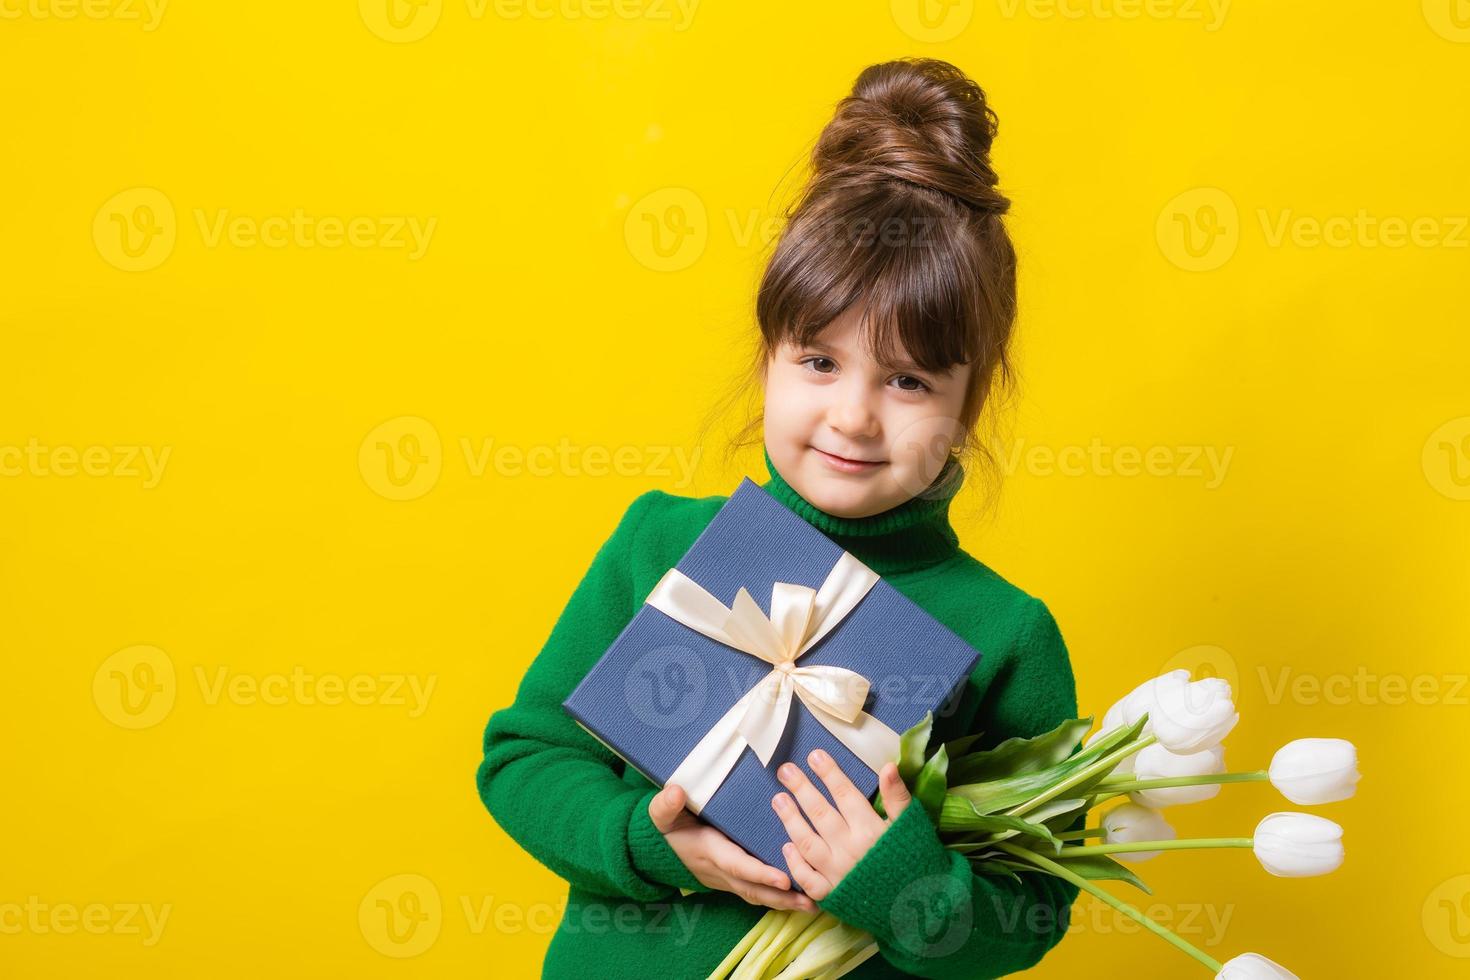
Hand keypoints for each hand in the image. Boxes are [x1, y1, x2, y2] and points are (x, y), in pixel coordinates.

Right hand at [648, 784, 817, 912]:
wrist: (661, 848)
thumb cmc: (667, 826)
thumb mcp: (661, 814)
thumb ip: (666, 804)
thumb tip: (675, 792)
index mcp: (710, 851)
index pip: (737, 864)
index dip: (760, 873)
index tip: (784, 879)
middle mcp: (722, 870)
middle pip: (754, 888)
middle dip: (782, 896)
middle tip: (811, 900)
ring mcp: (728, 878)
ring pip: (758, 894)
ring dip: (785, 902)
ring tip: (815, 904)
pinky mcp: (735, 879)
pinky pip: (758, 891)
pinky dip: (779, 898)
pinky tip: (802, 897)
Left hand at [771, 752, 912, 900]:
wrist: (919, 909)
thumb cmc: (917, 862)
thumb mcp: (911, 827)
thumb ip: (898, 797)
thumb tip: (888, 766)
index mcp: (870, 830)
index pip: (844, 794)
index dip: (828, 773)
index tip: (814, 755)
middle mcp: (850, 850)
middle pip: (820, 813)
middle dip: (801, 789)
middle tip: (785, 770)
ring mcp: (838, 874)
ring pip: (806, 842)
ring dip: (790, 820)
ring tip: (778, 799)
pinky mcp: (832, 896)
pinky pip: (807, 879)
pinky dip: (795, 863)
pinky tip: (786, 846)